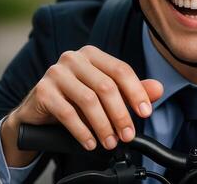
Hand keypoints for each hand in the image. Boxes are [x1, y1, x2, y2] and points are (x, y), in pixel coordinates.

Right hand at [1, 45, 163, 166]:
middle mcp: (74, 58)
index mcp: (92, 54)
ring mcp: (56, 72)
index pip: (121, 70)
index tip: (145, 113)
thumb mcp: (105, 95)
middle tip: (128, 135)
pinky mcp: (42, 90)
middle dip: (121, 114)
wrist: (37, 112)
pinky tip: (91, 142)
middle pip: (106, 86)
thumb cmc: (75, 100)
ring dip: (103, 126)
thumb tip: (158, 89)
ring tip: (110, 142)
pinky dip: (82, 131)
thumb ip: (130, 91)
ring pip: (88, 100)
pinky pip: (67, 113)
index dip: (136, 92)